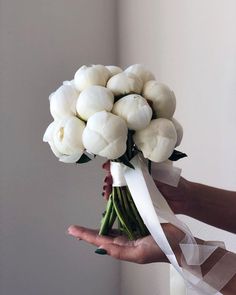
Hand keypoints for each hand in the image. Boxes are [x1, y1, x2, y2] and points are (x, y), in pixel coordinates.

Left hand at [68, 223, 183, 263]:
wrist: (180, 243)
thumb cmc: (162, 249)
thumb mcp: (140, 253)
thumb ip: (121, 251)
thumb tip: (103, 246)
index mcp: (123, 248)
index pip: (100, 241)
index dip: (86, 235)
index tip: (72, 230)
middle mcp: (125, 241)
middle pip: (102, 236)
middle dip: (88, 232)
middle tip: (74, 228)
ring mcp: (131, 233)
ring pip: (111, 228)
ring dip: (99, 225)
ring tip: (86, 225)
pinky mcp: (139, 224)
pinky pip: (123, 221)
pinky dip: (114, 218)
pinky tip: (110, 214)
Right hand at [102, 160, 190, 214]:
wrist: (184, 200)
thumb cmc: (176, 183)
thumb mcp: (161, 173)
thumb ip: (148, 171)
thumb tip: (133, 166)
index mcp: (143, 167)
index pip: (125, 163)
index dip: (115, 165)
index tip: (106, 167)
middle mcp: (138, 177)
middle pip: (119, 176)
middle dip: (110, 178)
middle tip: (106, 182)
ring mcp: (138, 189)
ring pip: (120, 187)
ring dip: (110, 189)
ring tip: (106, 192)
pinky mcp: (138, 200)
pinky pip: (124, 199)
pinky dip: (115, 199)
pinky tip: (109, 199)